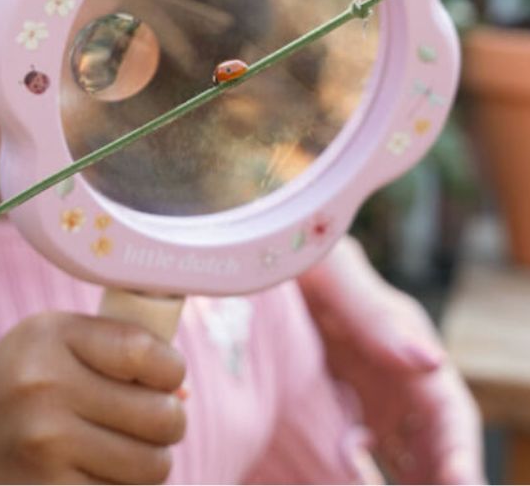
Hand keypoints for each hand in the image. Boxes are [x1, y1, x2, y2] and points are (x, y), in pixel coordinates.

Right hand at [0, 311, 186, 483]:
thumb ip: (105, 356)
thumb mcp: (37, 353)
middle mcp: (42, 386)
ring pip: (152, 468)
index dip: (170, 370)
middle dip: (165, 426)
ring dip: (146, 467)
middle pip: (161, 416)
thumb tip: (180, 392)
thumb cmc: (0, 402)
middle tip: (143, 426)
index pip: (145, 351)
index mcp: (44, 336)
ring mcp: (44, 447)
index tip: (165, 379)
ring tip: (113, 455)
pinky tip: (85, 480)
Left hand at [298, 237, 484, 483]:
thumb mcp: (330, 272)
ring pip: (404, 456)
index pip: (448, 410)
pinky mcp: (330, 404)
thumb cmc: (295, 251)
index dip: (461, 452)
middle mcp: (392, 374)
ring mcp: (363, 393)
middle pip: (434, 445)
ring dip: (411, 485)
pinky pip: (358, 454)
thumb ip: (373, 314)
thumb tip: (432, 361)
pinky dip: (361, 478)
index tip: (463, 484)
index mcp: (403, 341)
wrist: (249, 253)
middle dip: (441, 480)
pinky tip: (344, 485)